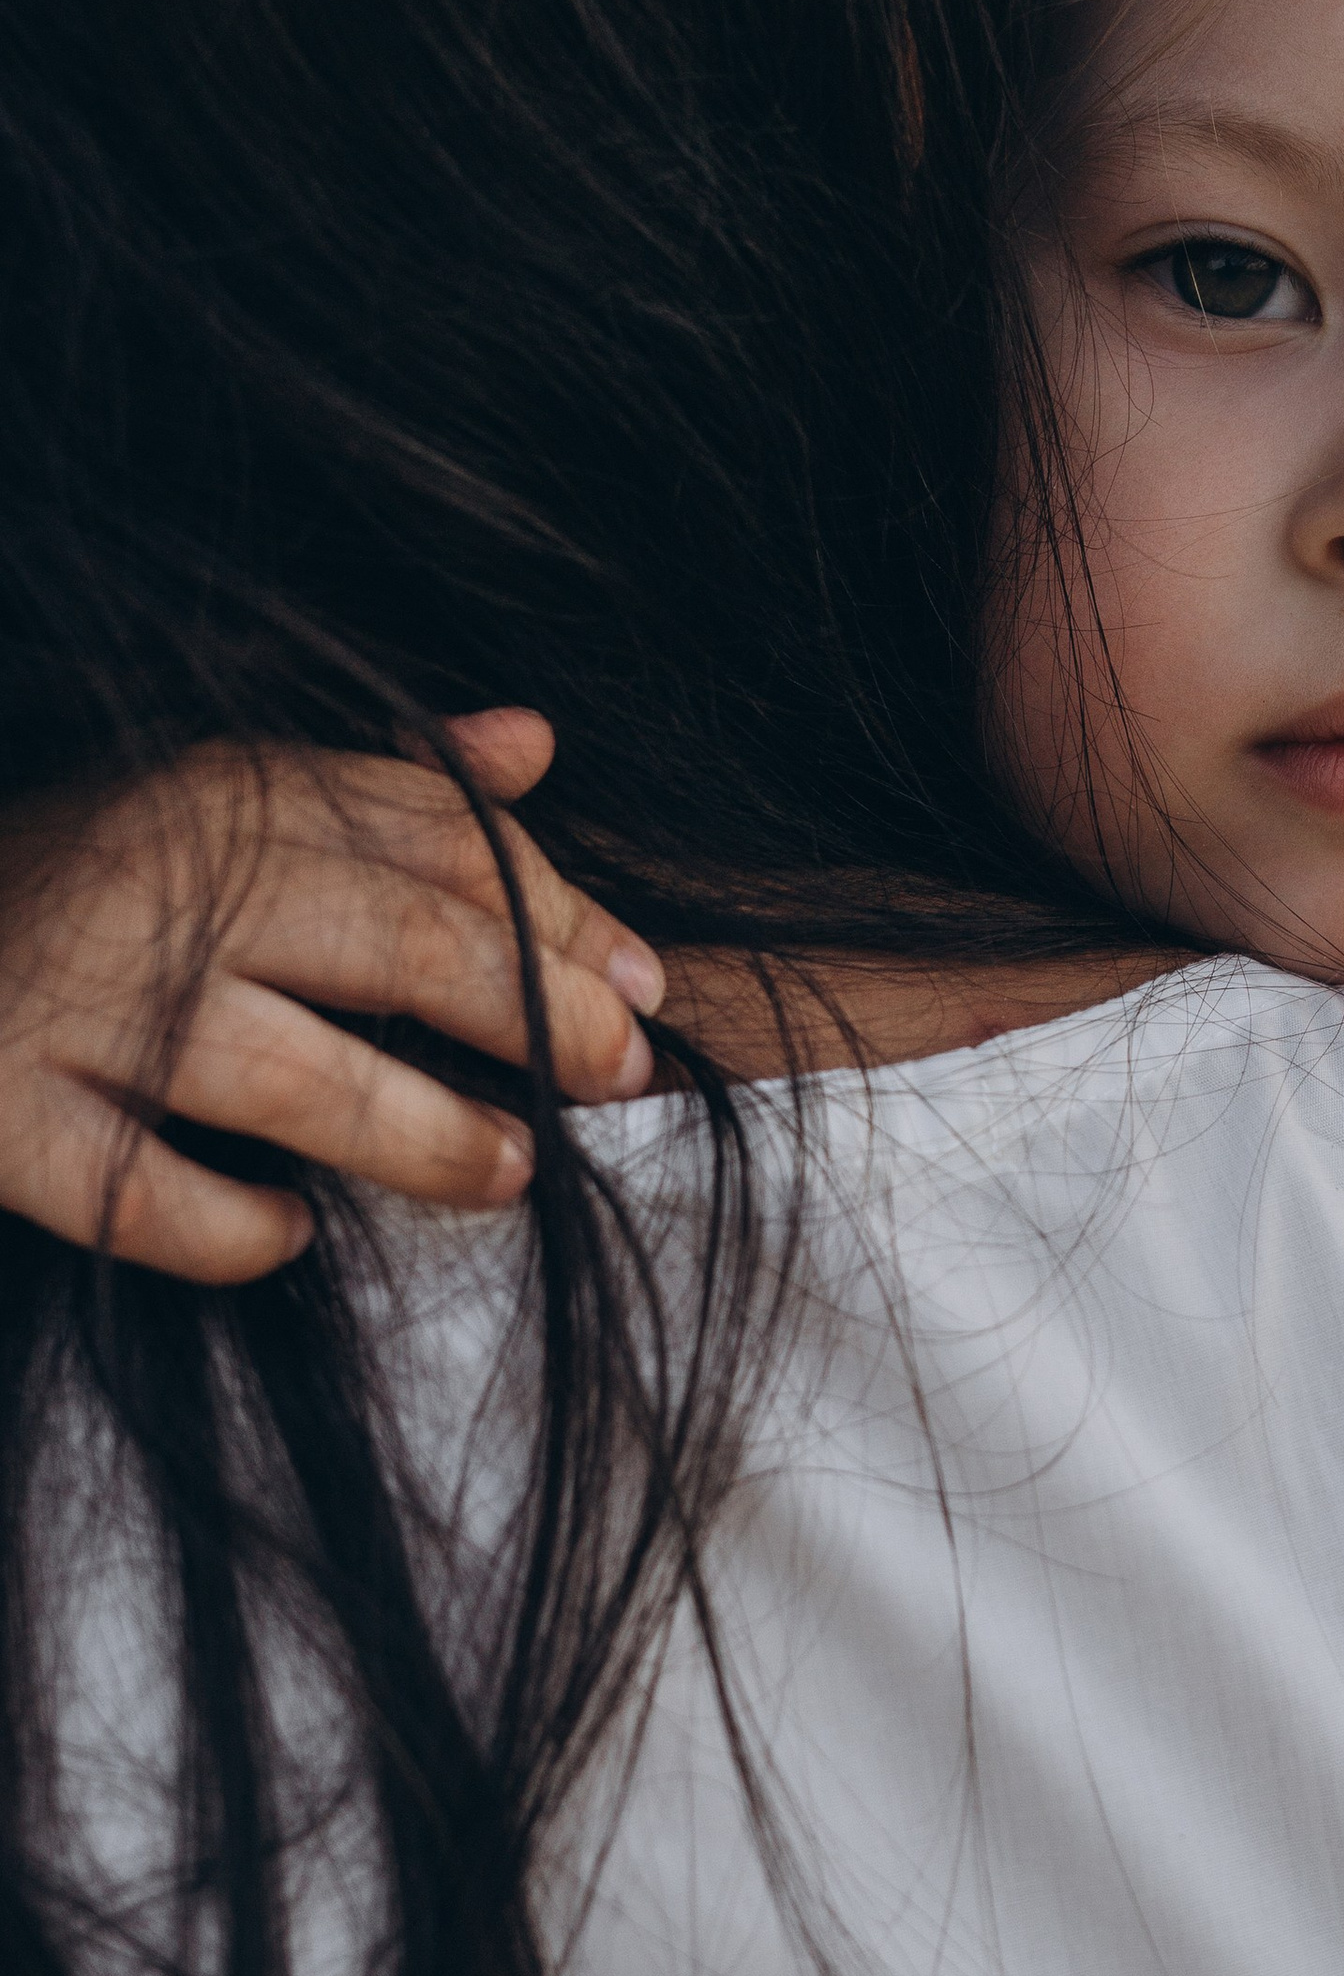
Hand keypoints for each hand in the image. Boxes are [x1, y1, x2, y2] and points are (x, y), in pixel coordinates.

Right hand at [0, 716, 662, 1281]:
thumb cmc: (65, 881)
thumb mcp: (212, 797)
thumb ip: (376, 782)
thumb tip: (534, 742)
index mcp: (221, 790)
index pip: (440, 841)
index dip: (566, 914)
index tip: (647, 988)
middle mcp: (158, 880)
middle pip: (404, 946)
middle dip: (539, 1020)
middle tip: (618, 1083)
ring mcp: (76, 1005)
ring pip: (296, 1081)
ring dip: (426, 1136)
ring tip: (508, 1175)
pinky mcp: (3, 1123)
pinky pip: (148, 1199)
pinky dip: (233, 1226)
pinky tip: (287, 1233)